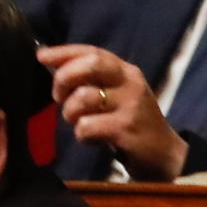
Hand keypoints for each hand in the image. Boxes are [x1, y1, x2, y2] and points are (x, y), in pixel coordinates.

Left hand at [39, 43, 183, 179]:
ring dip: (70, 113)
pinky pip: (86, 126)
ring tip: (80, 122)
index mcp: (126, 72)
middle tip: (59, 97)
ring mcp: (130, 105)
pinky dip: (82, 135)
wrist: (164, 154)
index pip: (93, 52)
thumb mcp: (119, 96)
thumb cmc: (133, 124)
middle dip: (65, 78)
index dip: (65, 52)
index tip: (42, 56)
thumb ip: (95, 81)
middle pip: (90, 65)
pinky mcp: (125, 129)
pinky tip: (93, 138)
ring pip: (82, 97)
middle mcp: (130, 83)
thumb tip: (56, 69)